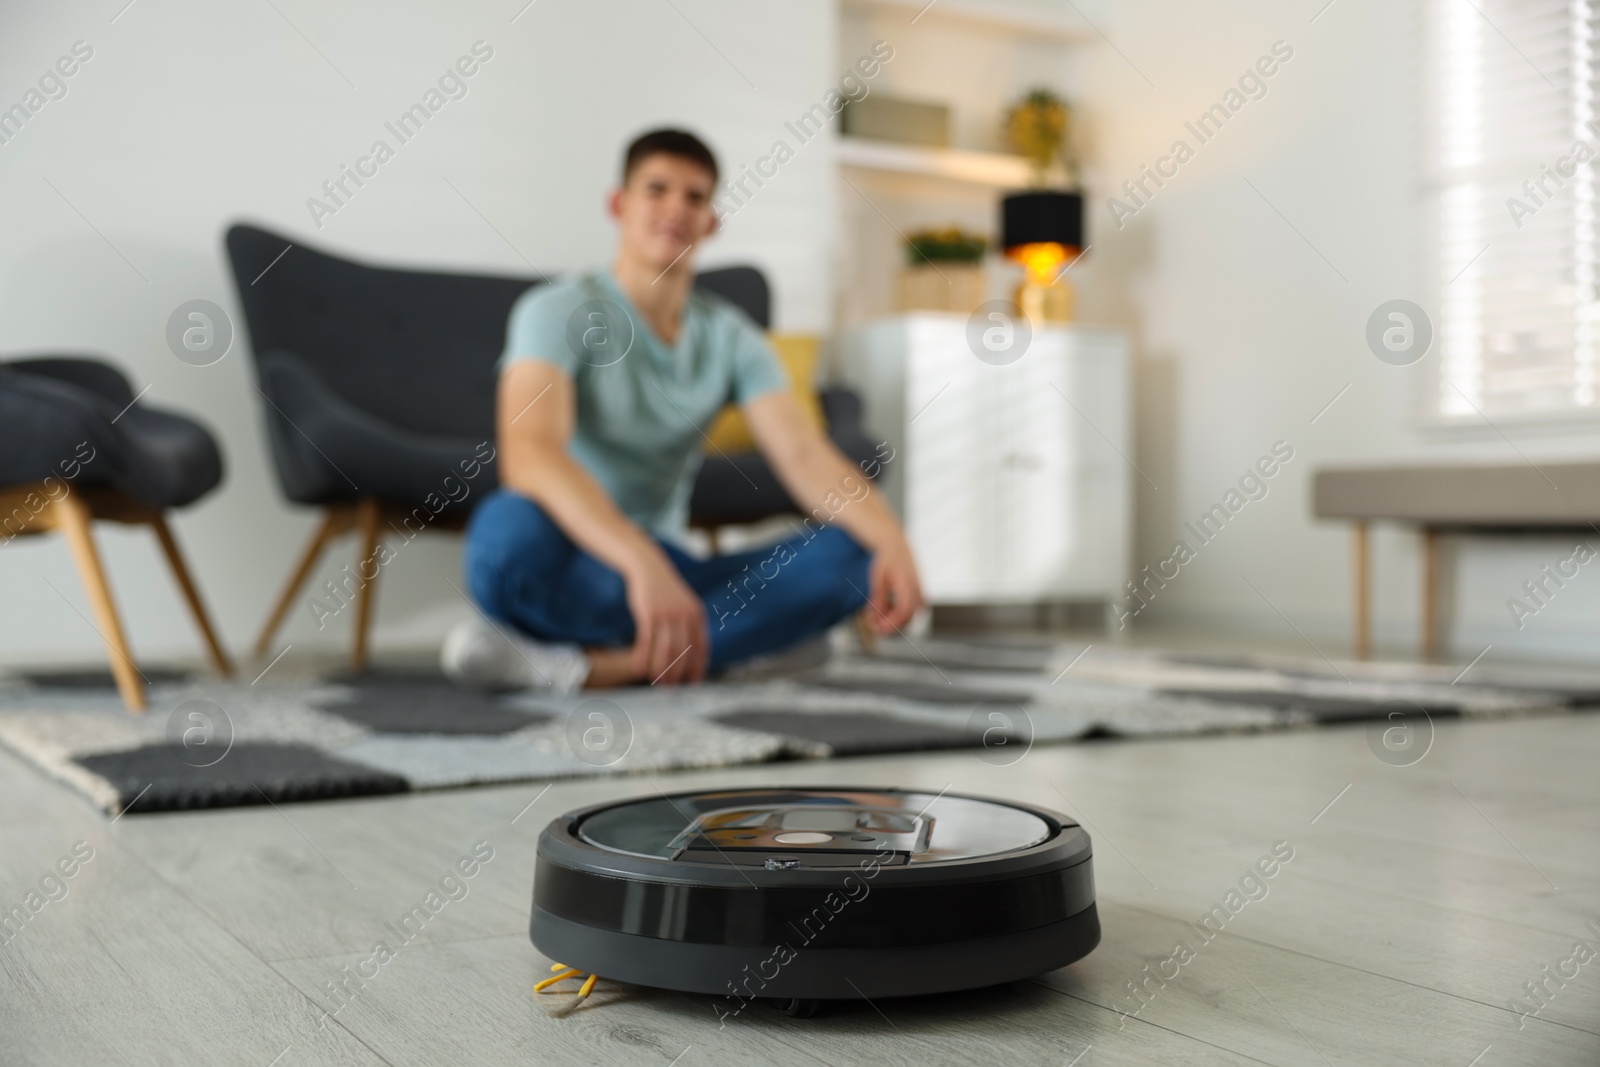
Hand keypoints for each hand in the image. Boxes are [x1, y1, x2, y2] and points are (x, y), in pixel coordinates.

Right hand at [623, 552, 707, 684]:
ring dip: (660, 668)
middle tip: (671, 687)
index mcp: (697, 614)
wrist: (648, 567)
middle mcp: (684, 615)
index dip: (698, 667)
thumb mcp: (684, 604)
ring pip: (665, 649)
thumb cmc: (666, 591)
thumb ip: (689, 624)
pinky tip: (639, 669)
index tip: (693, 682)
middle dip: (677, 672)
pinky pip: (646, 641)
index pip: (701, 647)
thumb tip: (691, 652)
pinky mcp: (649, 613)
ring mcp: (666, 614)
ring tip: (657, 681)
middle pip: (683, 652)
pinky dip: (642, 657)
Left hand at [865, 538, 924, 633]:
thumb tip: (875, 618)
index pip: (903, 611)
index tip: (878, 628)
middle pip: (909, 616)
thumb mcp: (878, 579)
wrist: (896, 546)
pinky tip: (889, 612)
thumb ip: (878, 599)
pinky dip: (902, 615)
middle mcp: (917, 588)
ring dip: (897, 621)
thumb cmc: (886, 560)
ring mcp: (921, 591)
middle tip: (877, 628)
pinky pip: (914, 610)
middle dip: (892, 625)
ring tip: (880, 619)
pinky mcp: (920, 593)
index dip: (891, 623)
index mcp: (906, 583)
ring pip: (912, 614)